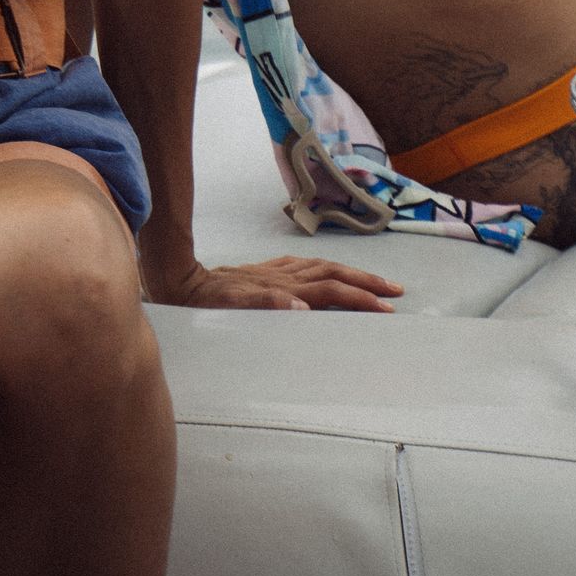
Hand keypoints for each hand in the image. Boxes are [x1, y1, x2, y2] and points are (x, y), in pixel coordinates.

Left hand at [145, 252, 404, 311]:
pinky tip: (329, 272)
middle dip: (367, 284)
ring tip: (375, 283)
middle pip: (336, 275)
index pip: (331, 291)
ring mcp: (276, 271)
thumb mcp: (230, 306)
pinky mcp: (265, 270)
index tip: (385, 309)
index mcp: (282, 287)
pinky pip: (305, 266)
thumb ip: (265, 304)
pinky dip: (326, 269)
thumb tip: (301, 306)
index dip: (359, 299)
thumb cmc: (205, 302)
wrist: (180, 281)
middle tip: (395, 293)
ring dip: (352, 275)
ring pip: (324, 268)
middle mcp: (284, 276)